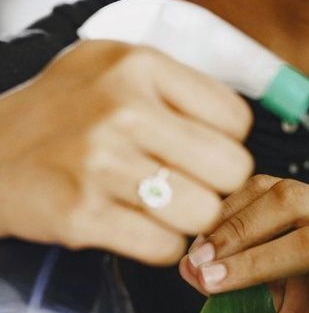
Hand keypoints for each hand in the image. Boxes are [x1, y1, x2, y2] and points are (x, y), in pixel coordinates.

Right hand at [0, 40, 252, 263]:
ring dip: (187, 219)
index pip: (236, 119)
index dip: (225, 142)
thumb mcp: (109, 65)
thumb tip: (244, 122)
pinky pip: (163, 247)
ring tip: (158, 206)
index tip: (198, 149)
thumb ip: (174, 83)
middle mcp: (122, 109)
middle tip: (186, 184)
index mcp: (138, 65)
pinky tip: (134, 226)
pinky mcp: (83, 214)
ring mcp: (101, 163)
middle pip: (230, 169)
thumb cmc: (59, 112)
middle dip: (214, 185)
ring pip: (202, 212)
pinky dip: (158, 246)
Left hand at [180, 174, 308, 312]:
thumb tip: (189, 267)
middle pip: (294, 202)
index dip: (232, 210)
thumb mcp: (305, 282)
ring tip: (209, 285)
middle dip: (236, 229)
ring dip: (251, 263)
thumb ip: (253, 269)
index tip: (196, 243)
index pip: (282, 188)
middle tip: (197, 262)